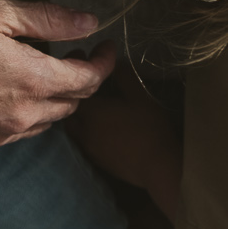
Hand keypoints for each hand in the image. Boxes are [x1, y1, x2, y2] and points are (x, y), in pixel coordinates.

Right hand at [0, 0, 114, 152]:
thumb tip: (91, 22)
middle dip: (80, 80)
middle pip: (70, 105)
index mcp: (34, 83)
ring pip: (43, 123)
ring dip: (52, 100)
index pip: (89, 81)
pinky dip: (22, 115)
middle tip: (75, 52)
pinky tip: (7, 93)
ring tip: (41, 71)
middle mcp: (21, 118)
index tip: (104, 45)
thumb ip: (50, 19)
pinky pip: (12, 133)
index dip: (104, 62)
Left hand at [67, 67, 179, 190]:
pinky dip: (88, 132)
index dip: (80, 79)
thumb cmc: (149, 127)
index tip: (88, 70)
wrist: (157, 166)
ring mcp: (88, 148)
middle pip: (70, 111)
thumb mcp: (140, 95)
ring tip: (98, 109)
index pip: (74, 91)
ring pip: (75, 128)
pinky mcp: (96, 160)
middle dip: (77, 99)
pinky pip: (84, 141)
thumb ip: (124, 76)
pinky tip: (104, 129)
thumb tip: (113, 62)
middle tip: (91, 90)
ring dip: (82, 117)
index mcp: (91, 112)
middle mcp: (83, 130)